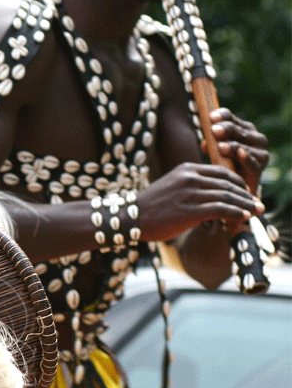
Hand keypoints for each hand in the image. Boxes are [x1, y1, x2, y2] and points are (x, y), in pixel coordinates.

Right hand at [138, 161, 262, 241]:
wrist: (129, 217)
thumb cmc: (149, 206)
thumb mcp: (171, 186)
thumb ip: (190, 186)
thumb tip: (211, 195)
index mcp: (186, 169)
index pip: (221, 172)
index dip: (238, 182)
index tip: (246, 192)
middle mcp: (190, 178)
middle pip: (228, 184)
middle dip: (246, 195)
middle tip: (257, 204)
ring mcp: (190, 194)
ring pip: (228, 196)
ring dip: (246, 205)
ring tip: (255, 212)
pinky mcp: (190, 211)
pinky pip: (222, 210)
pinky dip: (236, 213)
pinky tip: (243, 218)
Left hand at [207, 108, 268, 193]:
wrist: (235, 184)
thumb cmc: (224, 162)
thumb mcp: (214, 150)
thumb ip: (210, 144)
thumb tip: (204, 143)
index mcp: (244, 129)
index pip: (231, 118)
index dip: (222, 116)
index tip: (211, 117)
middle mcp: (256, 139)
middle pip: (239, 131)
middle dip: (226, 130)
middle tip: (214, 131)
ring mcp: (260, 154)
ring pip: (245, 147)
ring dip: (233, 146)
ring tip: (221, 146)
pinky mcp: (259, 170)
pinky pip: (253, 164)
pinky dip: (247, 158)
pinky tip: (241, 154)